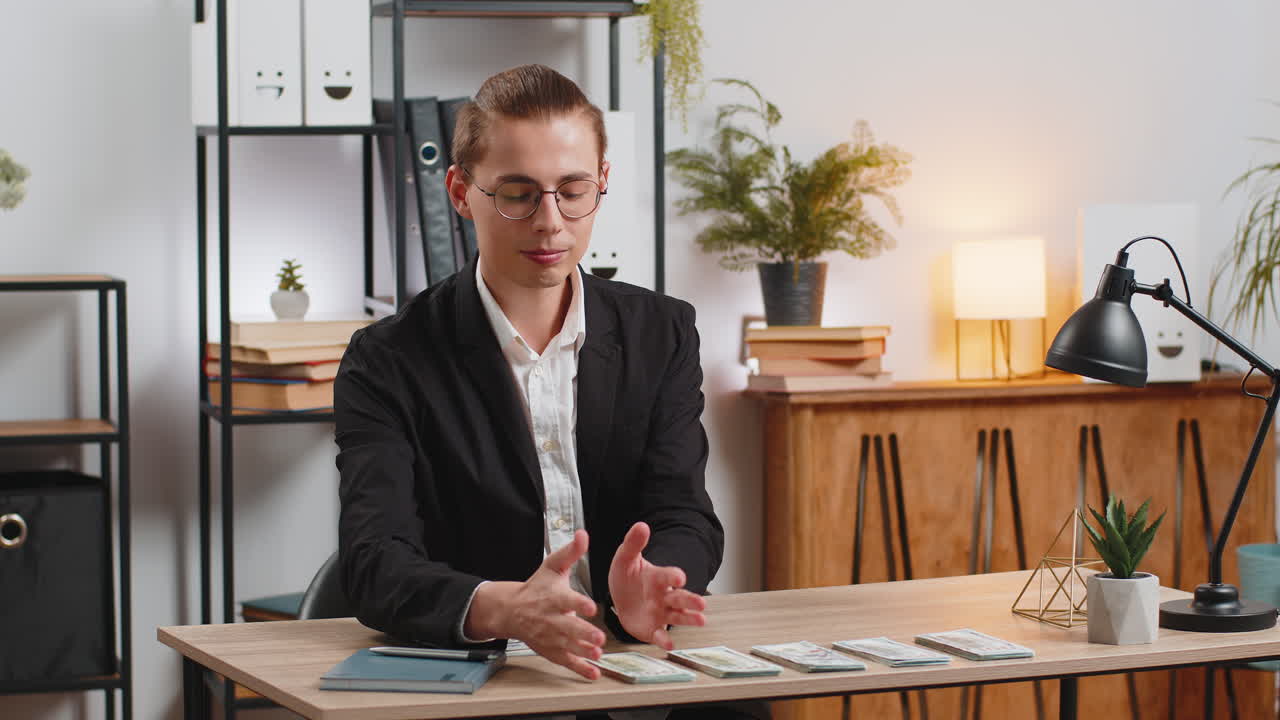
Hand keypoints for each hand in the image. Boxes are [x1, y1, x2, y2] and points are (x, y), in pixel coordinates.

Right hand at [465, 530, 604, 679]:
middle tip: (598, 637)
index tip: (591, 606)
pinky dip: (579, 669)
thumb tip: (583, 534)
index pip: (567, 600)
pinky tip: (593, 673)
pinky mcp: (551, 650)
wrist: (511, 610)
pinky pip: (565, 661)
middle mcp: (552, 618)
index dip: (579, 603)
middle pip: (568, 627)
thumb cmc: (536, 587)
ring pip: (567, 646)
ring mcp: (551, 636)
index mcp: (553, 597)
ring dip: (583, 651)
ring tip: (597, 654)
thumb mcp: (552, 566)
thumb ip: (570, 552)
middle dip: (583, 633)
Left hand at [607, 522, 706, 648]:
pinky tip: (669, 645)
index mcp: (658, 577)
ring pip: (677, 617)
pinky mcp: (653, 629)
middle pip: (680, 598)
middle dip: (690, 600)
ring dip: (689, 619)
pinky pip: (660, 634)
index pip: (668, 576)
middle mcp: (664, 596)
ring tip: (701, 621)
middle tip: (702, 604)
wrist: (621, 597)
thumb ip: (633, 544)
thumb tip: (641, 525)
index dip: (673, 576)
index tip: (680, 577)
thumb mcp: (625, 558)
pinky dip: (664, 639)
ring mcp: (660, 613)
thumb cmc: (627, 576)